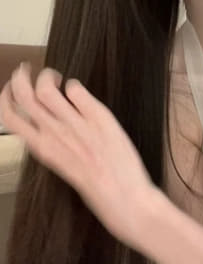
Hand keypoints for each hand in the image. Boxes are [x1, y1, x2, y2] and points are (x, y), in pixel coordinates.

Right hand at [0, 62, 157, 245]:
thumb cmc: (97, 187)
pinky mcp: (97, 117)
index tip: (11, 88)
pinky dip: (74, 84)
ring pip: (46, 88)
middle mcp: (54, 135)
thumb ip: (55, 144)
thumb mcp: (64, 167)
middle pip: (24, 96)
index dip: (6, 97)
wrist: (125, 198)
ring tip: (54, 76)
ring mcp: (75, 124)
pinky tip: (79, 90)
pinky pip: (77, 89)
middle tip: (26, 69)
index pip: (10, 117)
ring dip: (47, 75)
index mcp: (43, 149)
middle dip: (20, 77)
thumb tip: (51, 122)